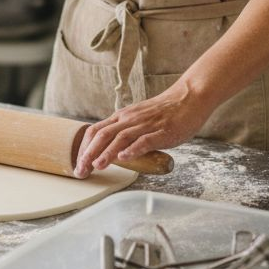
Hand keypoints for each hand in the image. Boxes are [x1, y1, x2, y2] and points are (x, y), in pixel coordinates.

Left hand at [74, 83, 211, 177]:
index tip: (78, 163)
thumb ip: (126, 131)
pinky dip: (133, 149)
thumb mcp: (139, 118)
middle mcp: (130, 119)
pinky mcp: (162, 131)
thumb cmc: (165, 111)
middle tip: (81, 171)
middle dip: (89, 154)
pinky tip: (125, 158)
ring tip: (97, 166)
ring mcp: (145, 124)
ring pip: (120, 138)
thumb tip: (114, 150)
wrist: (189, 97)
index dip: (84, 147)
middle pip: (103, 135)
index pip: (96, 131)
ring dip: (107, 153)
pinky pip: (144, 140)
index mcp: (123, 117)